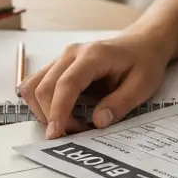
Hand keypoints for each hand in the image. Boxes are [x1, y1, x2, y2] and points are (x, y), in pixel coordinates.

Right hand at [18, 31, 171, 138]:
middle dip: (52, 116)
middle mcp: (71, 53)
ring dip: (43, 110)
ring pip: (33, 86)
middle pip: (44, 87)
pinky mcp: (58, 65)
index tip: (56, 135)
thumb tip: (98, 122)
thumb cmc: (144, 62)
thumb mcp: (143, 85)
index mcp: (94, 55)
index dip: (58, 111)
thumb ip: (120, 104)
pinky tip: (63, 113)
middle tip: (76, 133)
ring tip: (69, 124)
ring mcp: (62, 58)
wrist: (142, 43)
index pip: (66, 84)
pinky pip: (37, 84)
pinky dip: (42, 103)